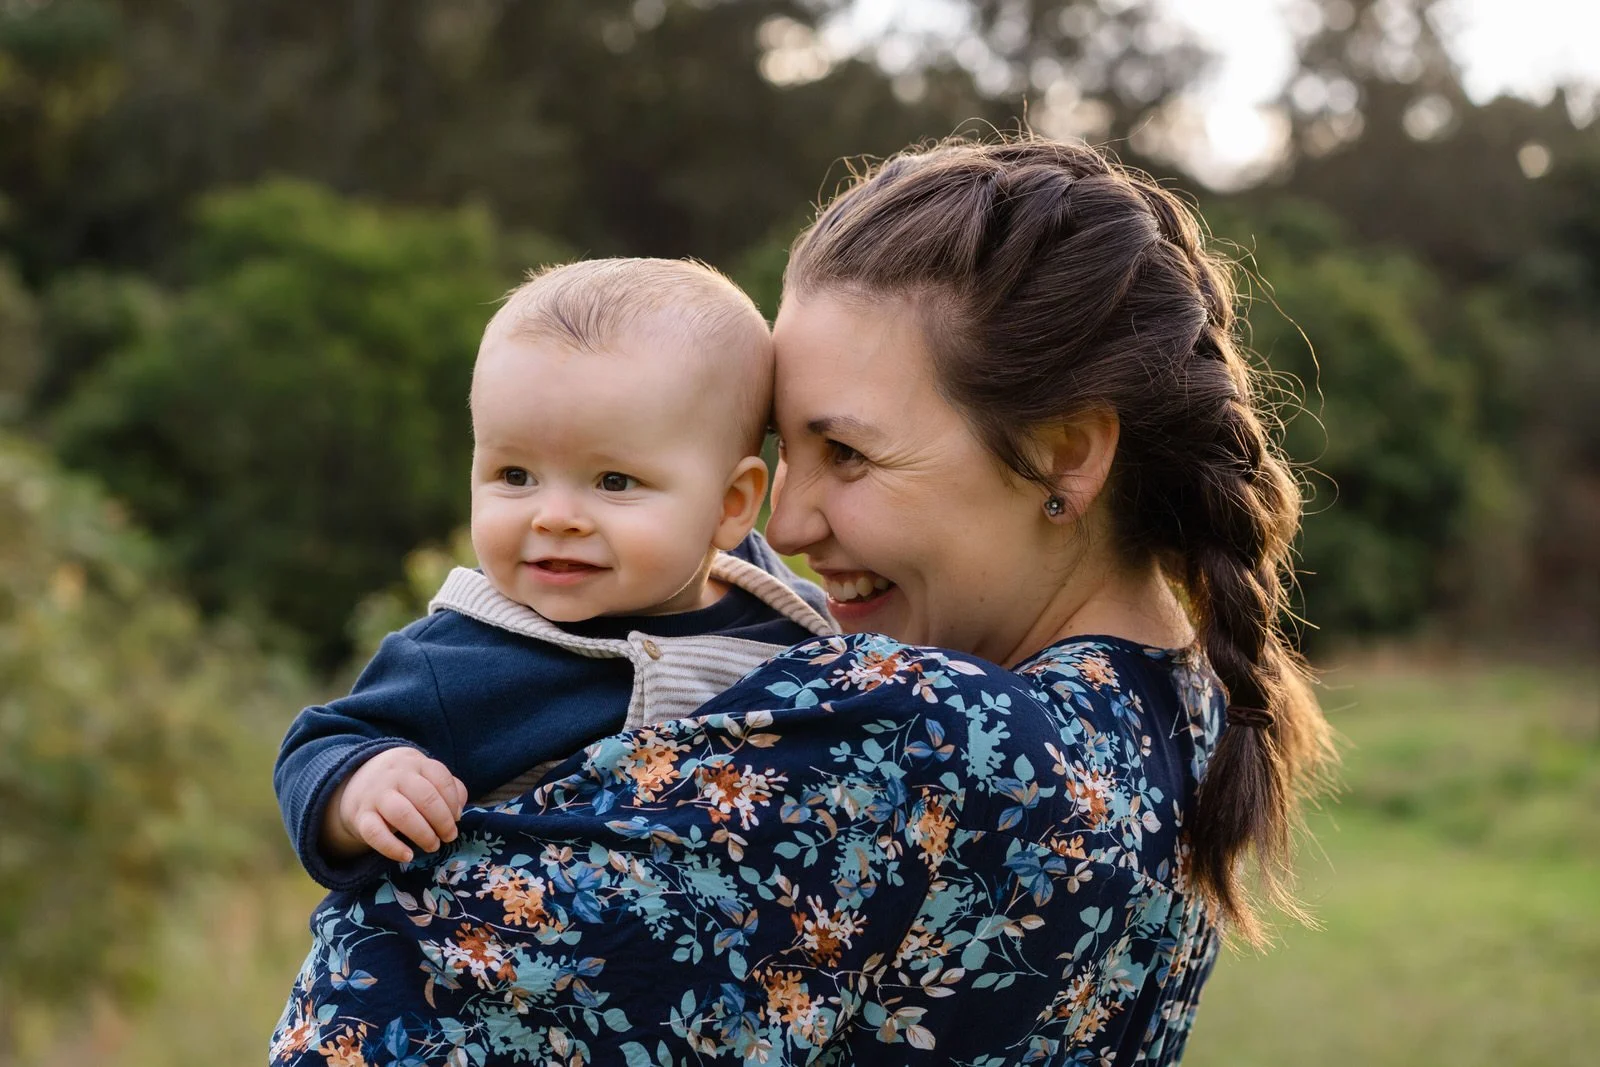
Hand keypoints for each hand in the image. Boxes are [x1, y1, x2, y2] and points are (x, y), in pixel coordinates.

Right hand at [323, 747, 468, 862]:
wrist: (357, 783)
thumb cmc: (403, 783)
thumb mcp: (424, 775)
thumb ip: (448, 788)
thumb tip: (458, 812)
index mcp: (415, 763)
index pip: (440, 777)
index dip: (453, 801)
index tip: (456, 819)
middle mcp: (395, 775)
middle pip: (425, 797)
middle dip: (442, 821)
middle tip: (449, 836)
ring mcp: (376, 795)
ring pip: (402, 814)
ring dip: (423, 834)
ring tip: (433, 846)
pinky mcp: (361, 816)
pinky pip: (375, 834)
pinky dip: (392, 848)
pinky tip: (408, 856)